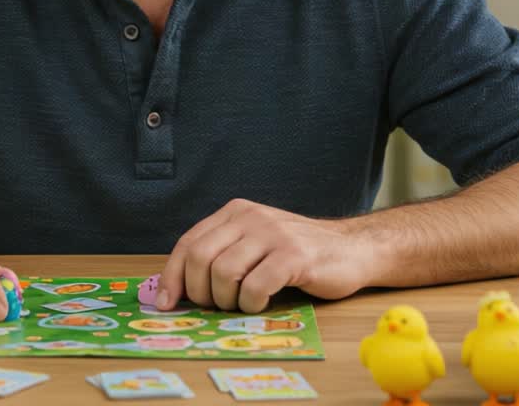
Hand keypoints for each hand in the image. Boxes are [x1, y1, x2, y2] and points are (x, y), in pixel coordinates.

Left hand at [156, 199, 374, 312]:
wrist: (351, 249)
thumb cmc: (297, 255)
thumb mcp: (254, 244)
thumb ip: (222, 255)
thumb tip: (179, 291)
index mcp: (235, 212)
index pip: (188, 243)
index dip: (172, 276)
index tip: (167, 304)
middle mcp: (250, 217)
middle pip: (200, 258)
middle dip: (199, 292)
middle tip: (215, 307)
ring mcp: (272, 234)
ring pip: (223, 273)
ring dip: (227, 300)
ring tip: (242, 303)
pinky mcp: (294, 256)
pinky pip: (254, 287)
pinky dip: (251, 304)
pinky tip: (261, 303)